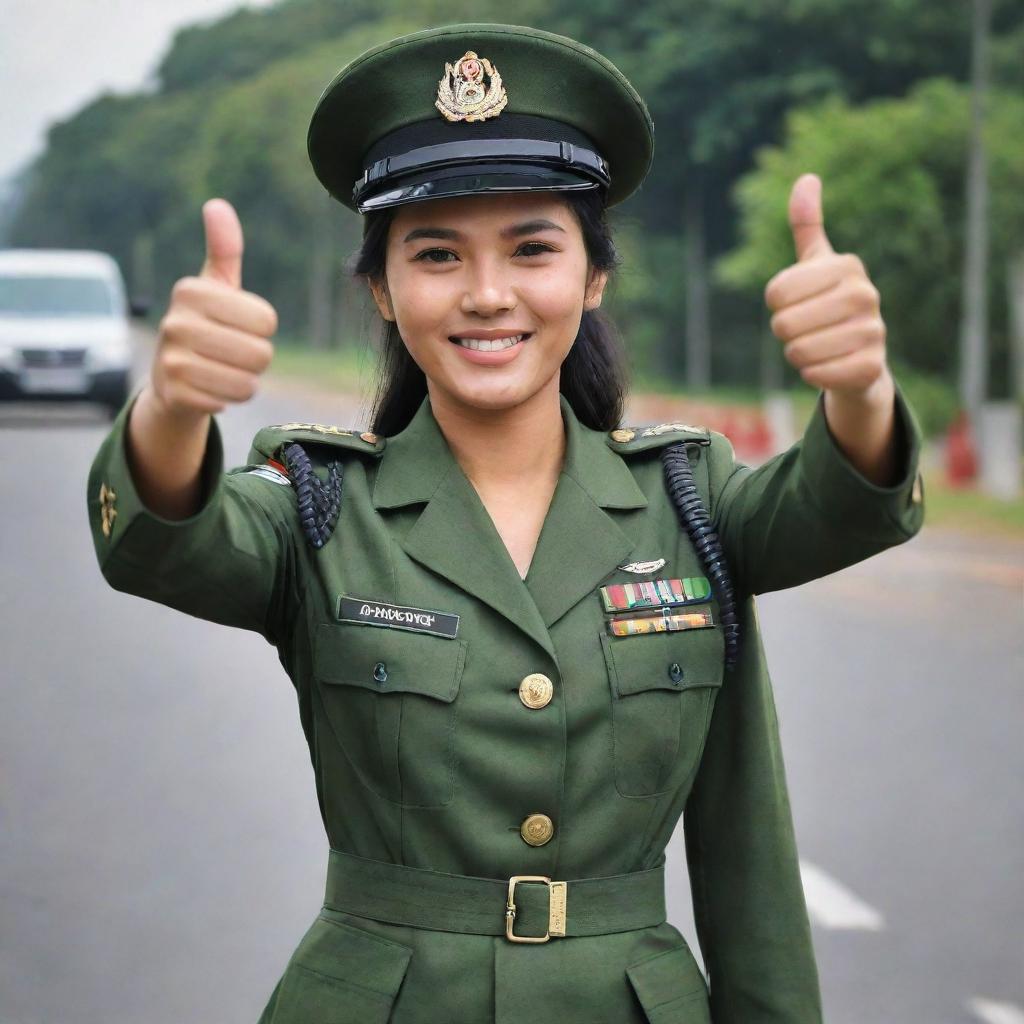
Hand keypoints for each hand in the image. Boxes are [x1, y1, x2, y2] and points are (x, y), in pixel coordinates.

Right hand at [151, 198, 277, 417]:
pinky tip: (209, 388)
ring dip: (245, 380)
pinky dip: (228, 398)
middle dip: (257, 359)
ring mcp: (171, 361)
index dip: (262, 328)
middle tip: (234, 353)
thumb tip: (217, 205)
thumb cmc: (205, 325)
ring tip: (223, 370)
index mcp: (190, 291)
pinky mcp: (175, 394)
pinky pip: (229, 401)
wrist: (169, 380)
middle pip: (260, 353)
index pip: (266, 320)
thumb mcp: (216, 287)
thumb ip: (224, 249)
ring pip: (247, 381)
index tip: (239, 325)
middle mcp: (176, 323)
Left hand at [764, 174, 890, 401]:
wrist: (861, 357)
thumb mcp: (817, 264)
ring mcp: (874, 332)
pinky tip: (828, 366)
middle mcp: (866, 295)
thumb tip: (806, 178)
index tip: (799, 303)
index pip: (775, 293)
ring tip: (818, 347)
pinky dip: (812, 375)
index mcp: (847, 266)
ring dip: (797, 355)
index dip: (776, 305)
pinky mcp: (871, 367)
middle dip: (785, 333)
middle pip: (783, 324)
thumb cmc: (828, 304)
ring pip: (797, 352)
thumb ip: (807, 225)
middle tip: (807, 329)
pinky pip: (815, 374)